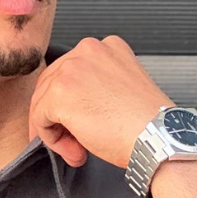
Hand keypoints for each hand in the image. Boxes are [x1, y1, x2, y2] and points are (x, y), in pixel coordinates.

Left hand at [27, 35, 175, 169]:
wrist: (156, 137)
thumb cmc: (147, 124)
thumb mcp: (121, 89)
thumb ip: (96, 88)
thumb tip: (70, 109)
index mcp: (106, 46)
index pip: (72, 72)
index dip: (71, 104)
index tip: (76, 125)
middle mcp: (87, 50)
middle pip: (52, 83)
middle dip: (59, 118)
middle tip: (72, 143)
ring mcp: (72, 69)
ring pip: (43, 101)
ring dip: (57, 131)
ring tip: (78, 151)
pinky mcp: (60, 92)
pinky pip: (40, 118)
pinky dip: (52, 139)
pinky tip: (76, 151)